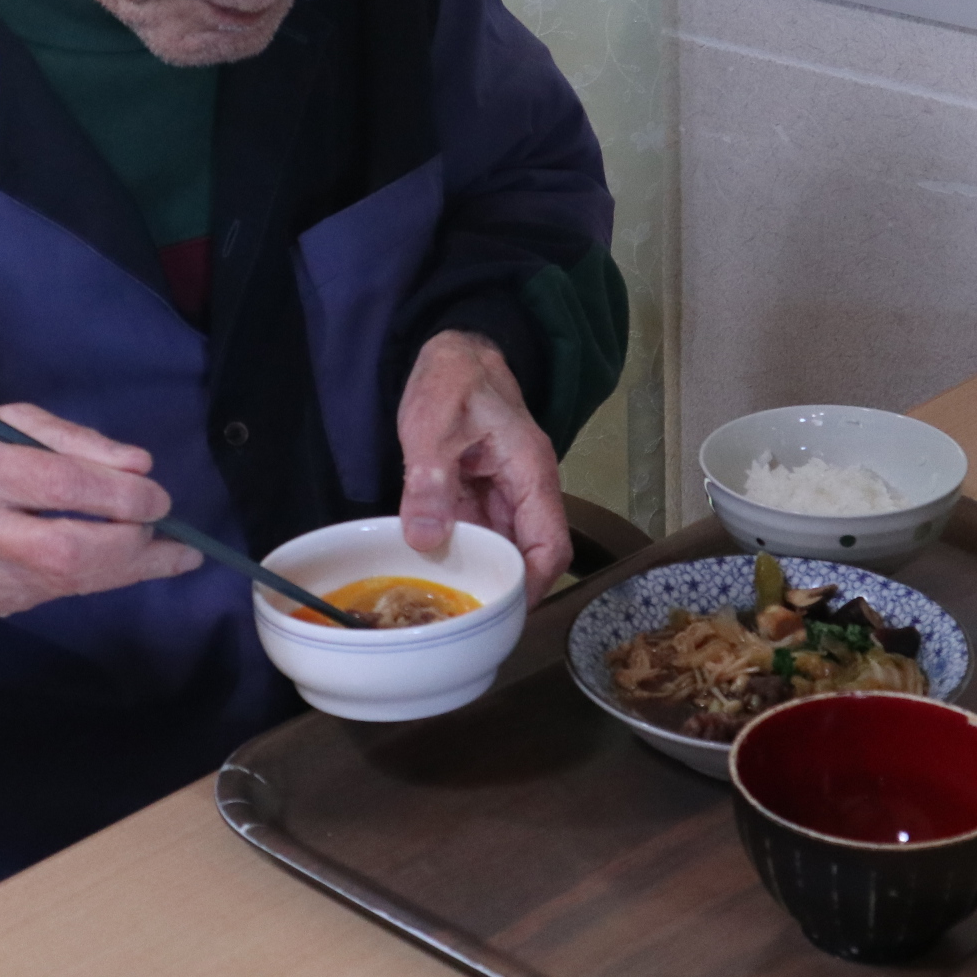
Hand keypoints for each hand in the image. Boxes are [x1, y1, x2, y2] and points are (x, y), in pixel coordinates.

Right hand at [0, 403, 201, 616]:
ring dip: (128, 568)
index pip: (57, 486)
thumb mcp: (4, 421)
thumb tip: (138, 467)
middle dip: (131, 544)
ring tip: (172, 554)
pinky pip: (57, 593)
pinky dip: (97, 576)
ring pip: (69, 582)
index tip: (158, 496)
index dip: (118, 496)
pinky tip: (123, 562)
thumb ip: (72, 440)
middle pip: (67, 551)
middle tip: (167, 529)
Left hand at [396, 330, 568, 602]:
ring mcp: (502, 495)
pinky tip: (433, 573)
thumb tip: (426, 539)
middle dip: (500, 589)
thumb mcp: (433, 425)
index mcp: (530, 472)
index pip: (550, 544)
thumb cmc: (452, 379)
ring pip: (499, 548)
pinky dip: (457, 553)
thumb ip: (430, 480)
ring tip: (447, 608)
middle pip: (526, 555)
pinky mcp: (479, 495)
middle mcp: (524, 490)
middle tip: (466, 624)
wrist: (453, 352)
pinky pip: (475, 533)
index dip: (532, 585)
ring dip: (476, 573)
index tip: (503, 614)